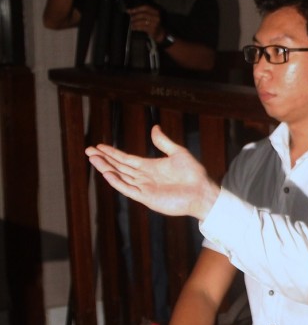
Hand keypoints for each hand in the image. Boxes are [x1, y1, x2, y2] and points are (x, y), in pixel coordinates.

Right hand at [85, 125, 219, 219]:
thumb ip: (163, 142)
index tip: (99, 146)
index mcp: (150, 167)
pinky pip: (128, 189)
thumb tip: (154, 127)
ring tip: (93, 159)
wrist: (202, 191)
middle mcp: (144, 177)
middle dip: (104, 159)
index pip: (126, 159)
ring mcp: (144, 188)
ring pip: (120, 177)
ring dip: (106, 168)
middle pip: (119, 167)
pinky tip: (107, 173)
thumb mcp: (178, 153)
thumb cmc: (194, 174)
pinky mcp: (147, 197)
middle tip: (88, 150)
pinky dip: (117, 181)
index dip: (112, 153)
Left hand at [128, 4, 164, 40]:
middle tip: (130, 18)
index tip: (129, 11)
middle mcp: (156, 17)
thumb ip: (143, 13)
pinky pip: (142, 27)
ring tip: (131, 24)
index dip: (136, 9)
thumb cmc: (153, 24)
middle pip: (143, 14)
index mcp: (156, 12)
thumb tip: (130, 11)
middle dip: (135, 16)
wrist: (160, 34)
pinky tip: (133, 28)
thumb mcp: (151, 16)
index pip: (145, 8)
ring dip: (135, 23)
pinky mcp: (153, 30)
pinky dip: (136, 27)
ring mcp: (155, 24)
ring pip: (142, 21)